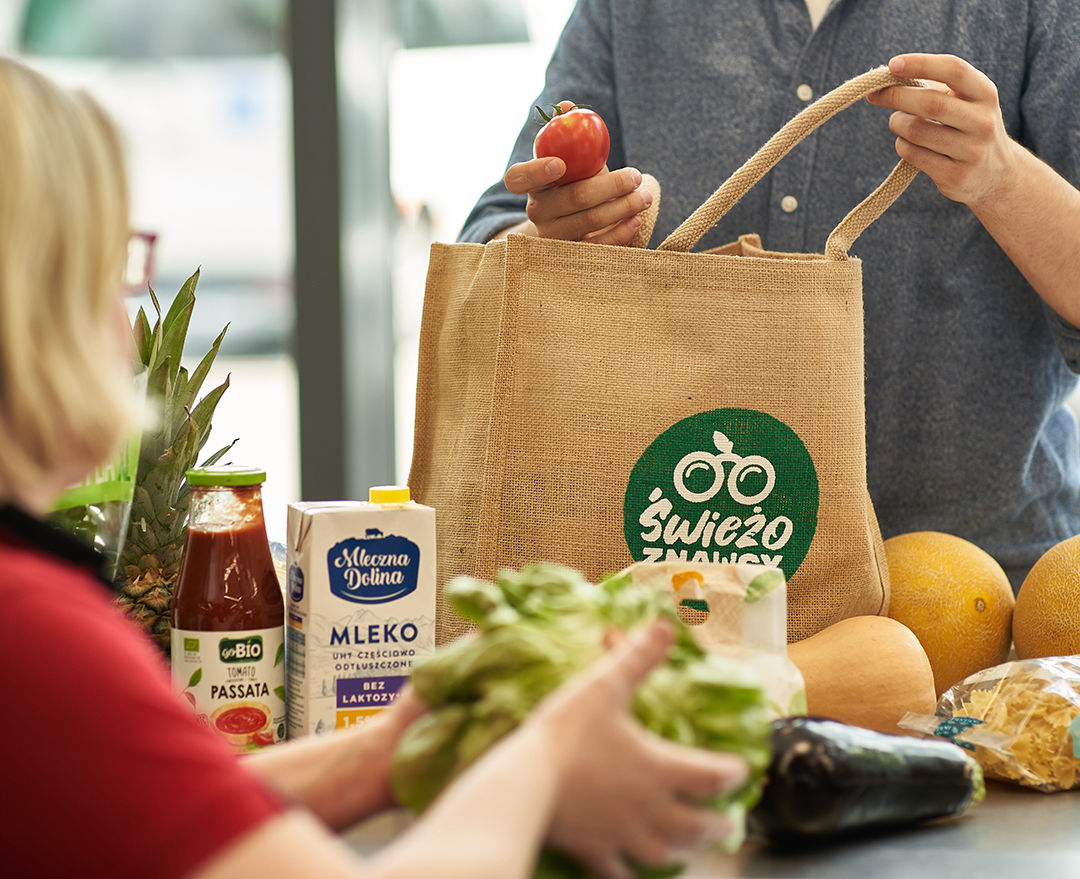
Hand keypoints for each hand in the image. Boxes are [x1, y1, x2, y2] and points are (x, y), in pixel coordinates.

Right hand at [500, 101, 652, 244]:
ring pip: (589, 220)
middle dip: (610, 185)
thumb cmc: (571, 183)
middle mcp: (537, 211)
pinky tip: (636, 219)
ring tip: (645, 196)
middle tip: (635, 176)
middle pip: (573, 197)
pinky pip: (597, 246)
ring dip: (623, 207)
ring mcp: (552, 236)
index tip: (560, 164)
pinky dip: (620, 232)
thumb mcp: (569, 158)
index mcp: (530, 184)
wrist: (567, 226)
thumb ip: (567, 132)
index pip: (517, 178)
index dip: (536, 171)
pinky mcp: (570, 255)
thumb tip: (568, 106)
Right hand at [529, 621, 749, 878]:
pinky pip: (621, 874)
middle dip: (718, 823)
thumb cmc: (564, 733)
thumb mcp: (603, 686)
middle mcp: (651, 808)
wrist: (523, 783)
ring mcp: (623, 835)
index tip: (739, 769)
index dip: (734, 772)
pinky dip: (632, 874)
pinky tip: (633, 871)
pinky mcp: (594, 852)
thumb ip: (637, 657)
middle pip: (700, 826)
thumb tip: (664, 626)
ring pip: (669, 854)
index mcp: (660, 767)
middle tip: (726, 819)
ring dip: (687, 850)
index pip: (715, 776)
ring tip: (692, 847)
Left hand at [867, 53, 1021, 207]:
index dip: (921, 64)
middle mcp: (982, 121)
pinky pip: (913, 155)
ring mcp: (971, 151)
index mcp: (985, 94)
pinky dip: (902, 145)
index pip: (954, 70)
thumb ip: (934, 88)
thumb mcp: (965, 102)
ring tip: (898, 122)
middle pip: (930, 103)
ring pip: (916, 131)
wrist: (997, 174)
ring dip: (897, 124)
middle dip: (896, 96)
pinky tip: (907, 143)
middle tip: (876, 95)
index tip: (893, 64)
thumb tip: (888, 77)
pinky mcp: (955, 175)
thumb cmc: (968, 127)